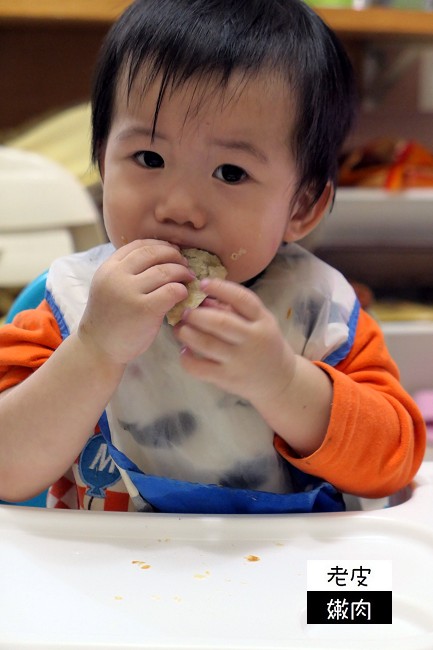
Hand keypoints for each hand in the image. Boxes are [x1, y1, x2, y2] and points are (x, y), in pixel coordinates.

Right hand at [78, 240, 192, 364]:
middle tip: (185, 265)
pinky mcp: (144, 309)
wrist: (99, 348)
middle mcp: (117, 276)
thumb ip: (127, 272)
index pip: (138, 245)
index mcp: (108, 268)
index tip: (173, 251)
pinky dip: (182, 290)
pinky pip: (171, 290)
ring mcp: (130, 292)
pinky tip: (183, 295)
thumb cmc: (110, 319)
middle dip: (174, 256)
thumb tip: (161, 256)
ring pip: (165, 271)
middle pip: (153, 254)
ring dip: (182, 272)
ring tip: (188, 279)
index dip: (160, 245)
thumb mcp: (110, 287)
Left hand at [173, 278, 295, 405]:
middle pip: (220, 322)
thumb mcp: (260, 322)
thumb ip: (236, 309)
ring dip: (187, 334)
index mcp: (263, 321)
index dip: (221, 288)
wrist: (279, 381)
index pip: (242, 299)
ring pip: (207, 344)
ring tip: (180, 329)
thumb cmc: (265, 345)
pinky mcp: (228, 379)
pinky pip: (201, 369)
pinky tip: (184, 351)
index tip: (203, 284)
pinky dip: (187, 359)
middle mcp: (253, 340)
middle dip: (196, 314)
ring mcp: (240, 361)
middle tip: (184, 312)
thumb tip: (204, 298)